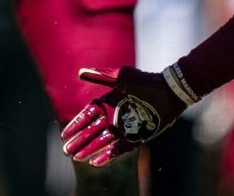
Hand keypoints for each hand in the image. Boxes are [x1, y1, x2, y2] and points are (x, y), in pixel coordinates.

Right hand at [60, 67, 187, 166]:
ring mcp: (123, 129)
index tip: (64, 134)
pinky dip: (106, 156)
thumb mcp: (122, 77)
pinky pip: (117, 149)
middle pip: (91, 132)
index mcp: (107, 103)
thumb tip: (80, 73)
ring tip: (76, 157)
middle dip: (78, 141)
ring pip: (101, 142)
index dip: (75, 125)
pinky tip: (95, 162)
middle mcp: (113, 117)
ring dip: (89, 149)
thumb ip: (101, 76)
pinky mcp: (135, 138)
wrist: (169, 92)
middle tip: (66, 150)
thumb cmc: (145, 82)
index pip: (86, 116)